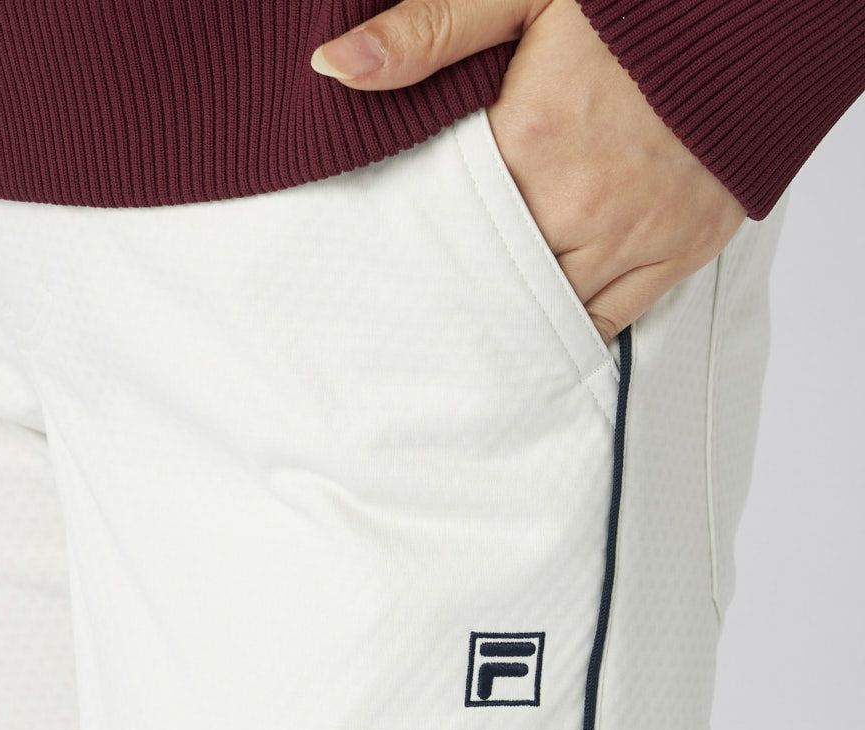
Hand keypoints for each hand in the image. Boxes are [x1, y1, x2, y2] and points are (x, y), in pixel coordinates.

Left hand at [311, 0, 745, 342]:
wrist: (758, 9)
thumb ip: (428, 31)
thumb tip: (333, 65)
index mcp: (531, 144)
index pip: (450, 225)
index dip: (418, 252)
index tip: (389, 273)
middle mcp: (581, 206)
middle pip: (495, 280)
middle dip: (460, 295)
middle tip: (418, 322)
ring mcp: (635, 234)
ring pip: (548, 310)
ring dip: (511, 319)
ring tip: (470, 335)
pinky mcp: (681, 248)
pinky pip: (612, 319)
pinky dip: (572, 332)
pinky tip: (538, 334)